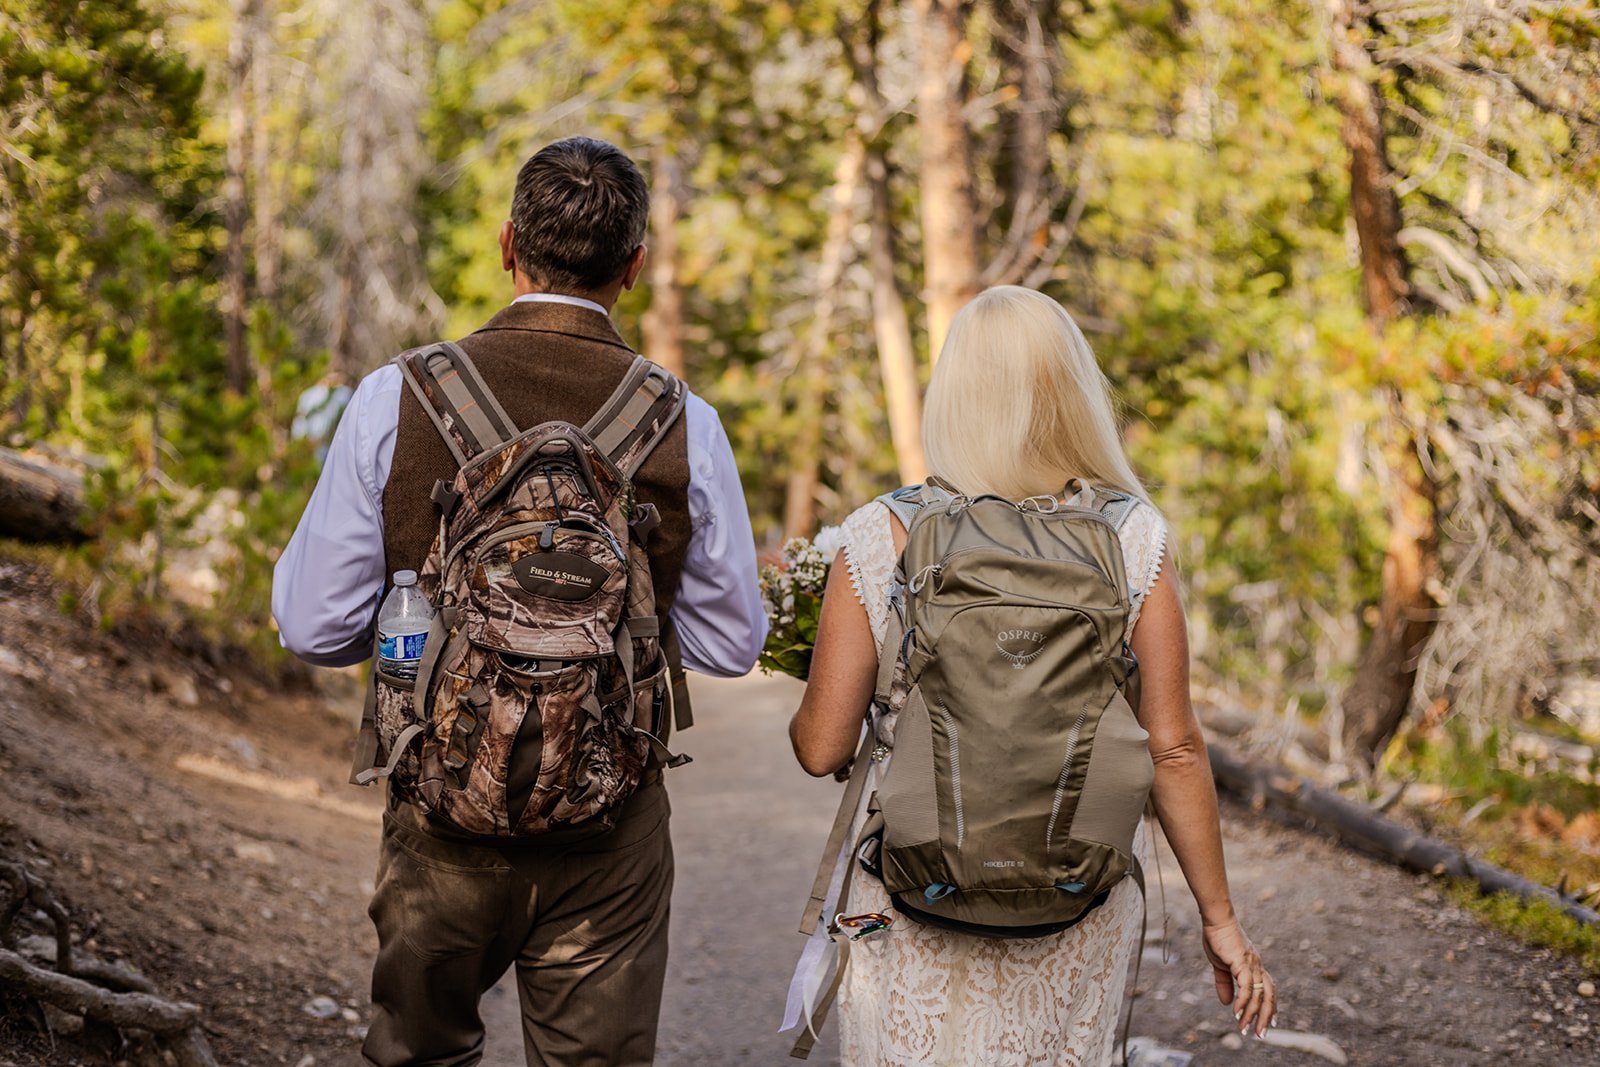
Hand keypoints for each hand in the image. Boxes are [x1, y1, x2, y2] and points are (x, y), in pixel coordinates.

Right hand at [1201, 918, 1275, 1038]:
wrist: (1216, 920)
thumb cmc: (1219, 938)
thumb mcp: (1220, 965)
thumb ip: (1225, 983)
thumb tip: (1227, 1002)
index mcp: (1255, 967)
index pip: (1268, 991)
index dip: (1270, 1007)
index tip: (1269, 1024)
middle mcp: (1258, 967)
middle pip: (1269, 996)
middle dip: (1266, 1017)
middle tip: (1260, 1034)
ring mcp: (1252, 965)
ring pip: (1259, 995)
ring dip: (1252, 1014)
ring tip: (1244, 1028)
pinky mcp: (1243, 962)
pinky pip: (1247, 986)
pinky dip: (1243, 1001)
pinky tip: (1236, 1012)